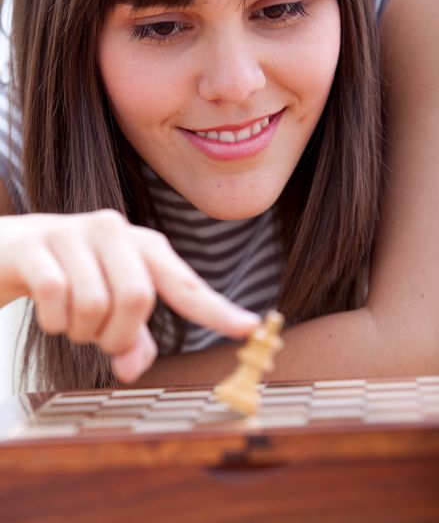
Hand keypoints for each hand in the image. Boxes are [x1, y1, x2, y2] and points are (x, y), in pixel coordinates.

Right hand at [0, 210, 259, 382]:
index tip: (251, 328)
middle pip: (138, 299)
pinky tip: (50, 311)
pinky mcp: (38, 244)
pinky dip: (54, 320)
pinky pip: (57, 297)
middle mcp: (116, 231)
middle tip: (101, 339)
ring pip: (96, 303)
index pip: (186, 283)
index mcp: (145, 247)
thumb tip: (132, 370)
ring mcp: (75, 233)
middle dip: (118, 335)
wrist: (14, 248)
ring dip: (83, 331)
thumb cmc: (75, 277)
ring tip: (74, 321)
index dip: (217, 309)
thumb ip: (132, 337)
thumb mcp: (111, 306)